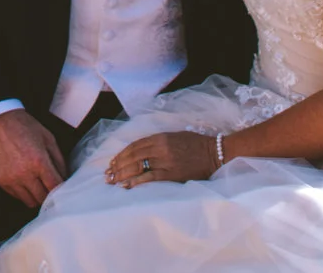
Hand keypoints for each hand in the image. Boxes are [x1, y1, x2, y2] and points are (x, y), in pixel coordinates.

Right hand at [0, 109, 65, 209]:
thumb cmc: (24, 127)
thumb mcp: (48, 138)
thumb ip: (59, 160)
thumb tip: (65, 178)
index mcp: (39, 162)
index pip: (55, 187)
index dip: (61, 189)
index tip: (63, 188)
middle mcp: (25, 174)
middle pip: (43, 198)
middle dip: (49, 194)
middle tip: (50, 186)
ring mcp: (11, 179)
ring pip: (30, 202)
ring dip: (36, 195)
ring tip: (37, 184)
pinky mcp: (1, 181)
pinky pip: (16, 196)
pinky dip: (23, 192)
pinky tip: (25, 180)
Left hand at [104, 131, 219, 187]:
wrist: (214, 153)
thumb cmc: (196, 144)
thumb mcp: (175, 136)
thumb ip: (159, 141)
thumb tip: (142, 149)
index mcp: (160, 137)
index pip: (135, 145)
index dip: (122, 154)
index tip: (113, 162)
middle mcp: (160, 148)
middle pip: (133, 156)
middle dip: (118, 165)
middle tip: (108, 174)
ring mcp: (165, 161)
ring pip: (138, 167)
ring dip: (123, 174)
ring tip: (112, 181)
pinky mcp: (171, 174)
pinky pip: (150, 178)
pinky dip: (136, 182)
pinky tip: (126, 186)